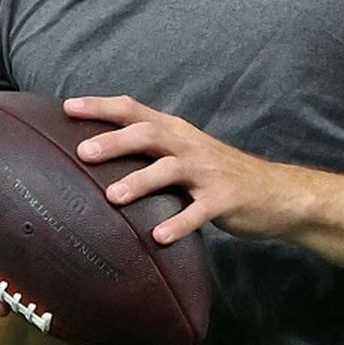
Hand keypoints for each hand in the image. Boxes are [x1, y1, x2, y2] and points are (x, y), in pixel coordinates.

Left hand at [64, 95, 312, 244]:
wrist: (276, 192)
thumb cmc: (219, 174)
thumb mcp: (185, 154)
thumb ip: (150, 152)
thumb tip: (98, 158)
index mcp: (175, 131)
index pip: (132, 110)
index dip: (100, 107)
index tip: (67, 107)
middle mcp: (189, 145)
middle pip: (147, 134)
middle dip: (114, 141)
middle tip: (83, 152)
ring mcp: (208, 171)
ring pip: (170, 169)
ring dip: (141, 181)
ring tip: (113, 197)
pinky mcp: (225, 199)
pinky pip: (199, 211)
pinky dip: (179, 223)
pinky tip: (159, 237)